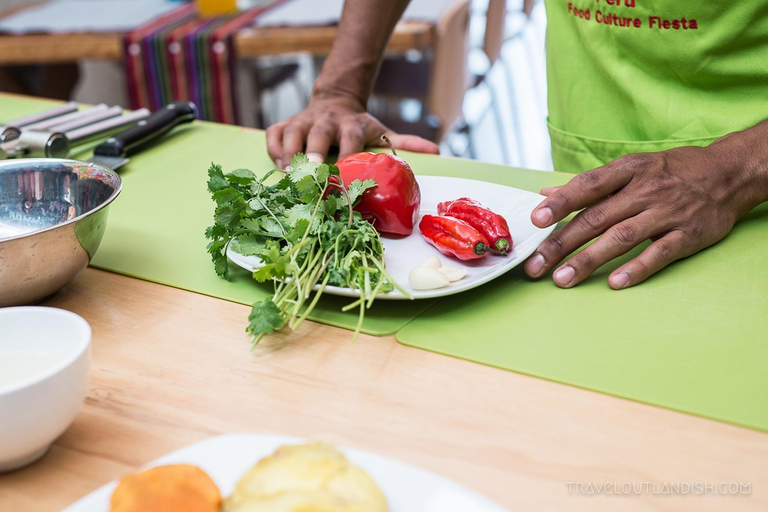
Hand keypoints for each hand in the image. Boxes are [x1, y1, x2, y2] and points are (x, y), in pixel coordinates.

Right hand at [265, 94, 438, 167]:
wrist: (335, 100)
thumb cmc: (359, 127)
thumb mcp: (382, 132)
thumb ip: (405, 143)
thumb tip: (436, 151)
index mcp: (352, 124)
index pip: (351, 139)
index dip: (348, 155)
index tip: (347, 174)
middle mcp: (326, 121)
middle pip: (318, 133)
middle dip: (314, 150)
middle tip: (312, 169)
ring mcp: (303, 121)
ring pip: (291, 133)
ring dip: (289, 153)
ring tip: (289, 173)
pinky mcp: (285, 124)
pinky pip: (273, 134)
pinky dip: (273, 149)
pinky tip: (278, 166)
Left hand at [523, 140, 767, 288]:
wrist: (729, 173)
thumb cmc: (670, 172)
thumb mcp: (631, 168)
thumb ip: (588, 185)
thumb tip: (545, 193)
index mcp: (628, 170)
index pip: (588, 186)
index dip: (560, 203)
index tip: (536, 220)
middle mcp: (645, 190)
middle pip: (596, 218)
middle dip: (561, 243)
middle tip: (536, 266)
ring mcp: (667, 213)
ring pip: (621, 238)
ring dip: (588, 260)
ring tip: (562, 279)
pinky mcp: (688, 235)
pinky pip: (659, 253)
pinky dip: (636, 268)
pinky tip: (614, 282)